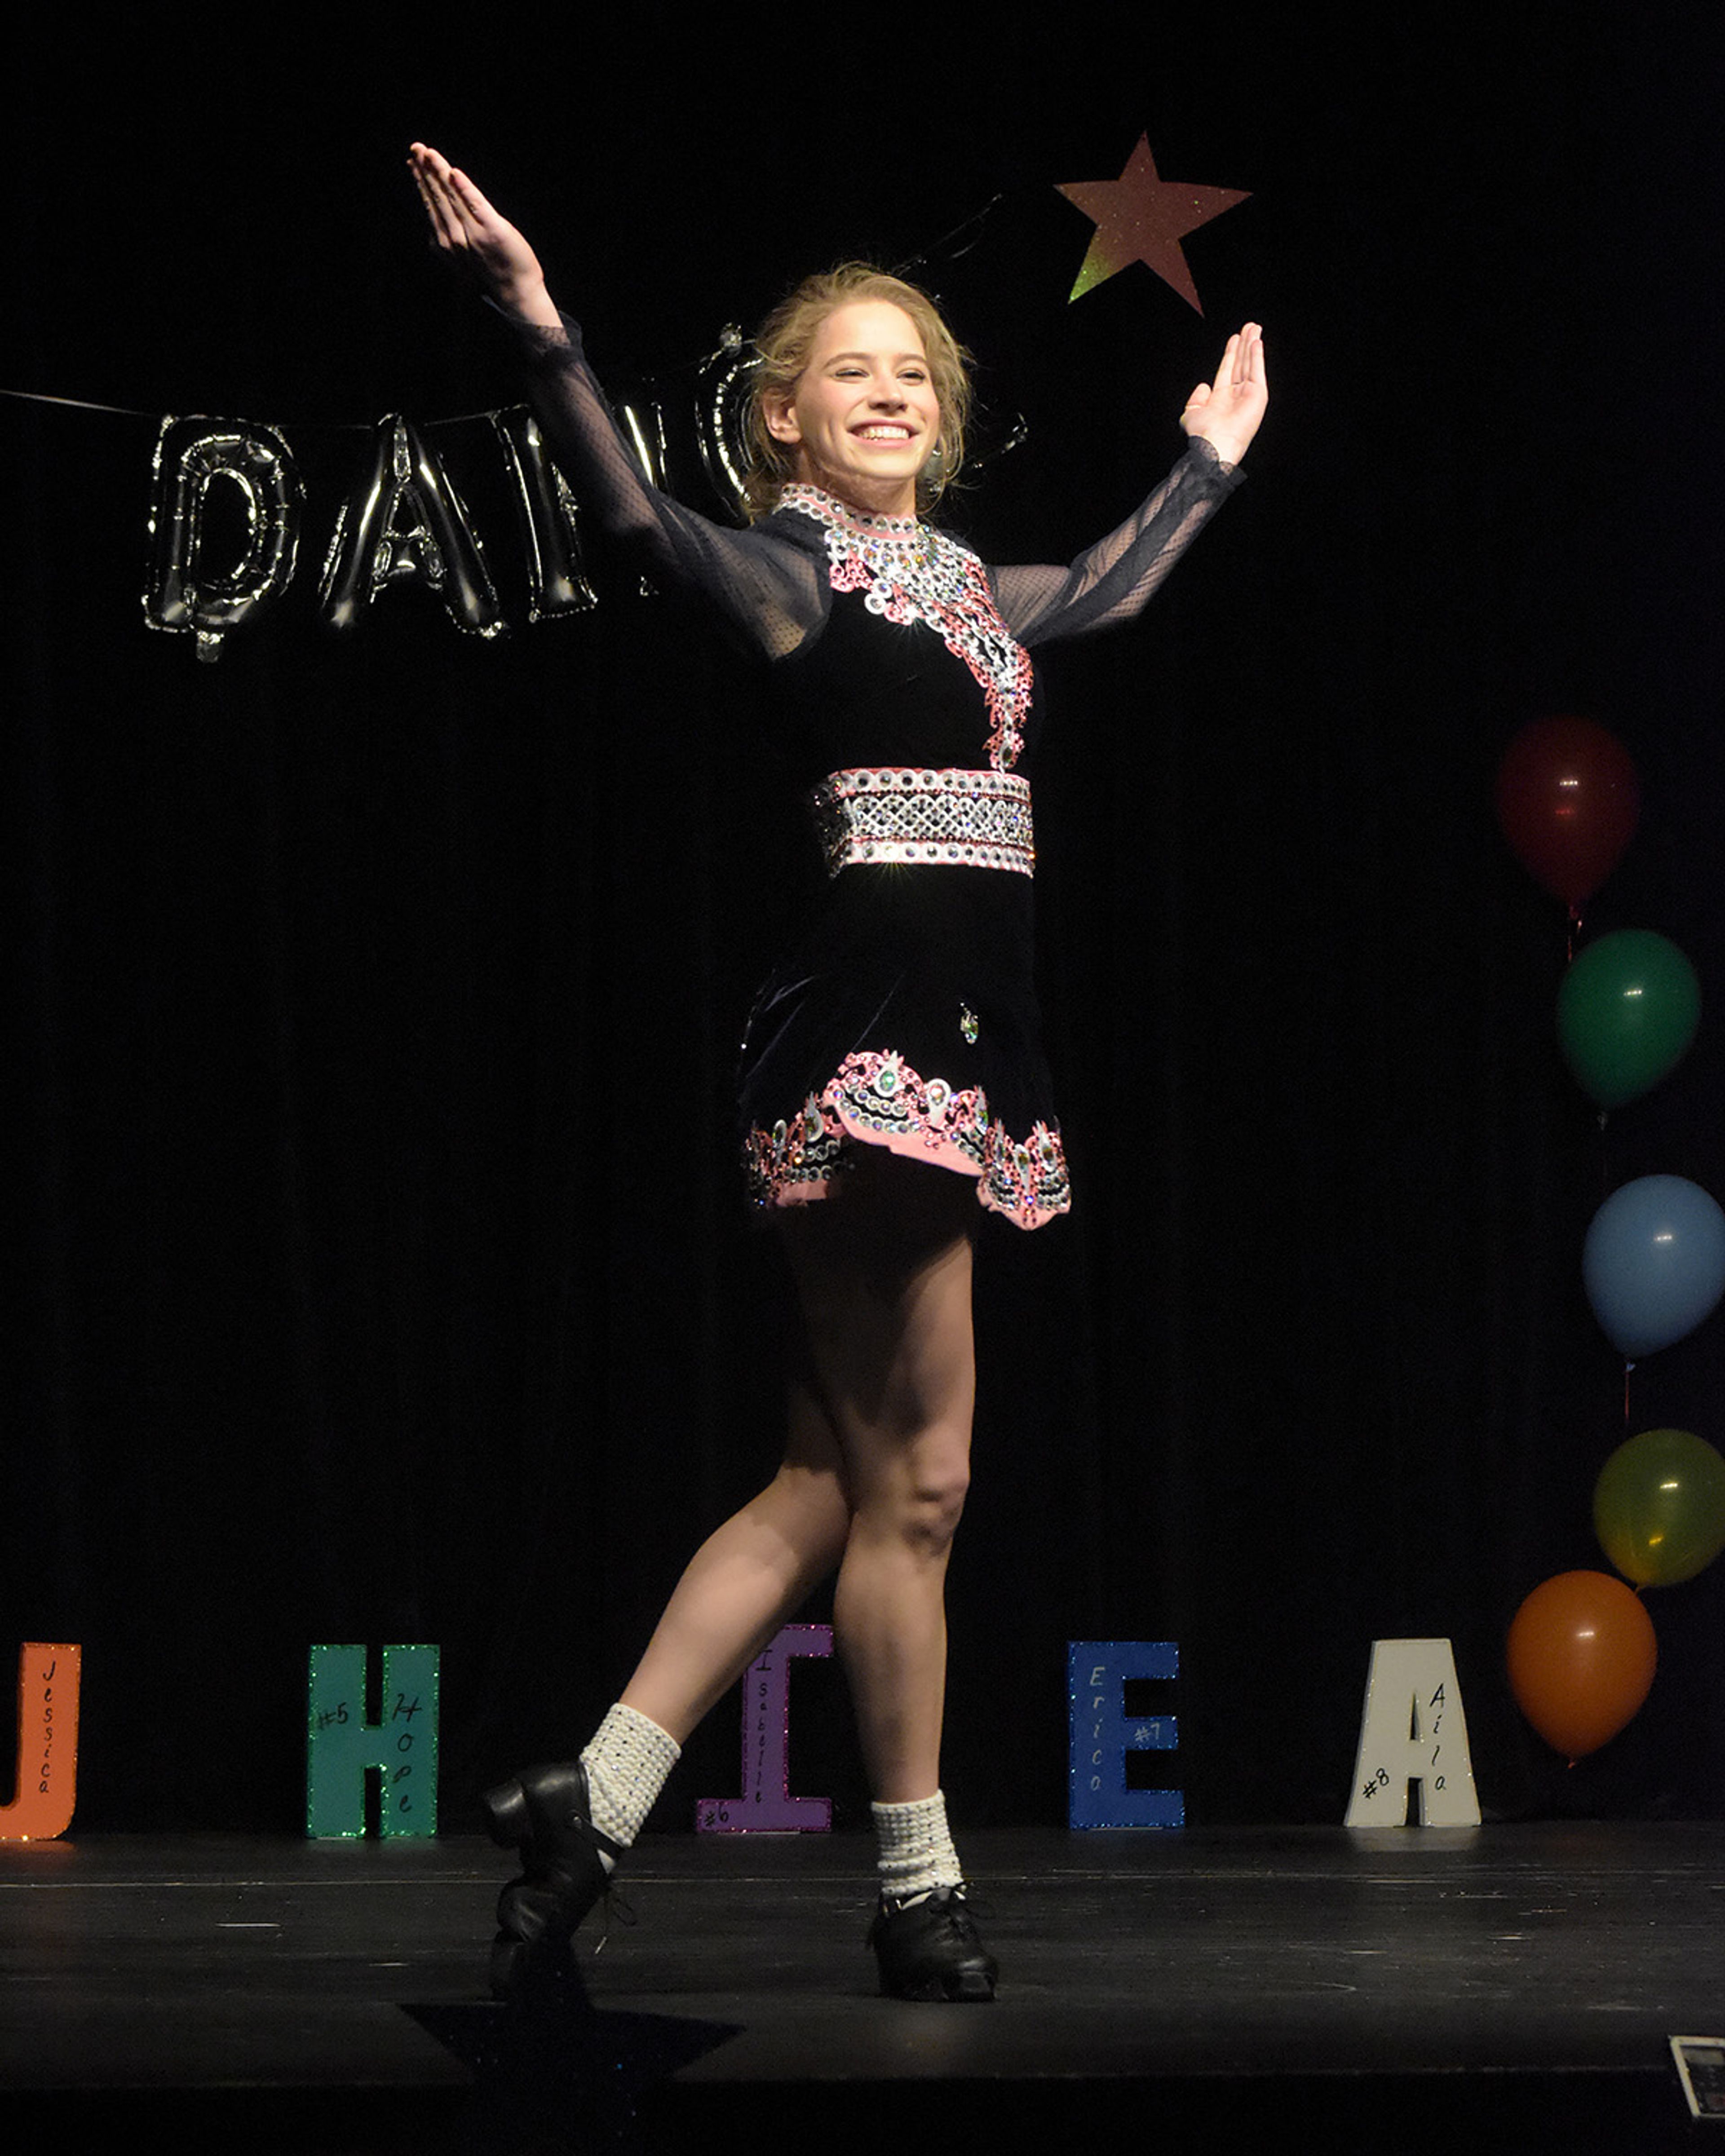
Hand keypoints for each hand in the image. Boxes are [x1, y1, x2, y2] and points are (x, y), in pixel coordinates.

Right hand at [407, 143, 560, 328]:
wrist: (516, 295)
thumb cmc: (492, 277)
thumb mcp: (465, 260)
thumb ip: (449, 244)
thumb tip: (430, 236)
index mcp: (448, 241)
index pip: (432, 204)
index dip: (422, 182)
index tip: (414, 161)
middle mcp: (455, 236)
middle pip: (438, 197)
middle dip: (425, 171)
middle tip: (416, 148)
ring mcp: (472, 233)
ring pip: (451, 197)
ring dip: (438, 173)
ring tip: (428, 153)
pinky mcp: (492, 231)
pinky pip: (475, 206)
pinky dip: (464, 189)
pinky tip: (454, 173)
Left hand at [1180, 323, 1266, 465]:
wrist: (1214, 445)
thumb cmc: (1202, 434)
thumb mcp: (1191, 414)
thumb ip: (1195, 399)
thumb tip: (1203, 385)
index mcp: (1222, 399)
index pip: (1228, 370)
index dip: (1232, 353)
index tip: (1235, 338)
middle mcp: (1237, 396)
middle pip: (1242, 363)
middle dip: (1245, 344)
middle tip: (1249, 326)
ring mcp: (1249, 395)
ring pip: (1250, 363)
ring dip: (1253, 345)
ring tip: (1254, 327)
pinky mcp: (1258, 395)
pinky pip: (1257, 370)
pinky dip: (1257, 356)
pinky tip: (1257, 341)